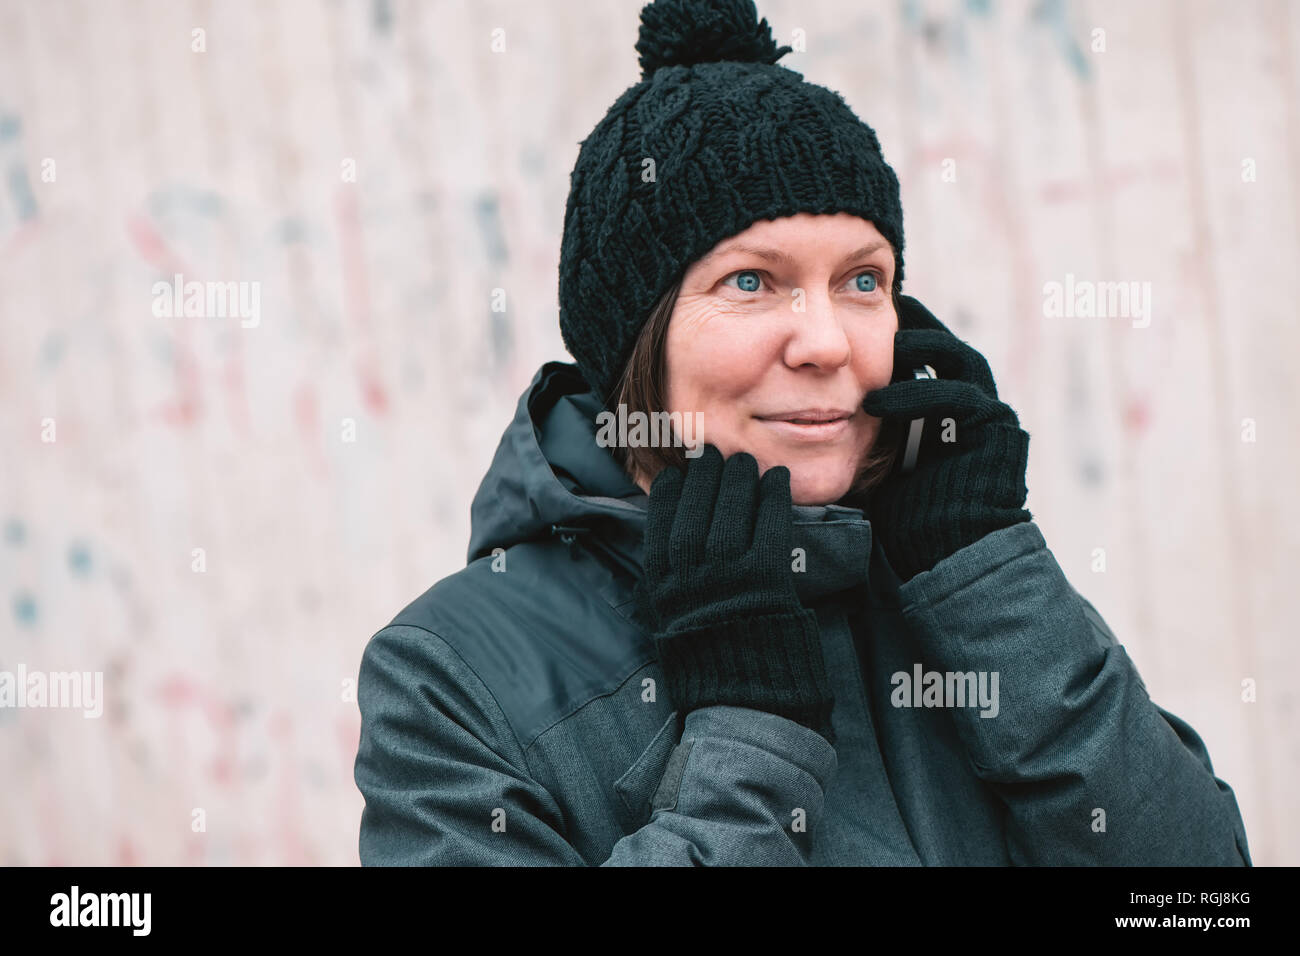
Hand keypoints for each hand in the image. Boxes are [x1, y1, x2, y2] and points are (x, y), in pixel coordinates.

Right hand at [634, 443, 835, 742]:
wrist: (746, 700)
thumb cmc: (709, 660)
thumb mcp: (671, 621)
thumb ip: (669, 582)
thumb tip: (668, 541)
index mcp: (661, 584)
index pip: (660, 519)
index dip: (673, 490)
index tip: (680, 474)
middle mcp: (689, 574)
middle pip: (695, 505)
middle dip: (705, 474)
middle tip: (714, 456)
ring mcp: (727, 574)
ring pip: (730, 508)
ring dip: (738, 478)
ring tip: (744, 463)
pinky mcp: (766, 577)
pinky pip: (768, 523)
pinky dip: (772, 497)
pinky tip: (775, 480)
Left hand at [861, 295, 1031, 582]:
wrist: (946, 559)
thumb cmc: (907, 519)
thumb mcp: (881, 463)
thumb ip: (868, 430)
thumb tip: (816, 411)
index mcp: (949, 409)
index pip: (928, 353)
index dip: (898, 333)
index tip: (854, 321)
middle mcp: (977, 405)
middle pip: (948, 345)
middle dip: (914, 327)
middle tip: (874, 314)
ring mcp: (991, 415)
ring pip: (958, 360)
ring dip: (917, 349)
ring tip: (876, 349)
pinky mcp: (996, 431)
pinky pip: (958, 396)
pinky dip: (916, 393)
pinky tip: (876, 401)